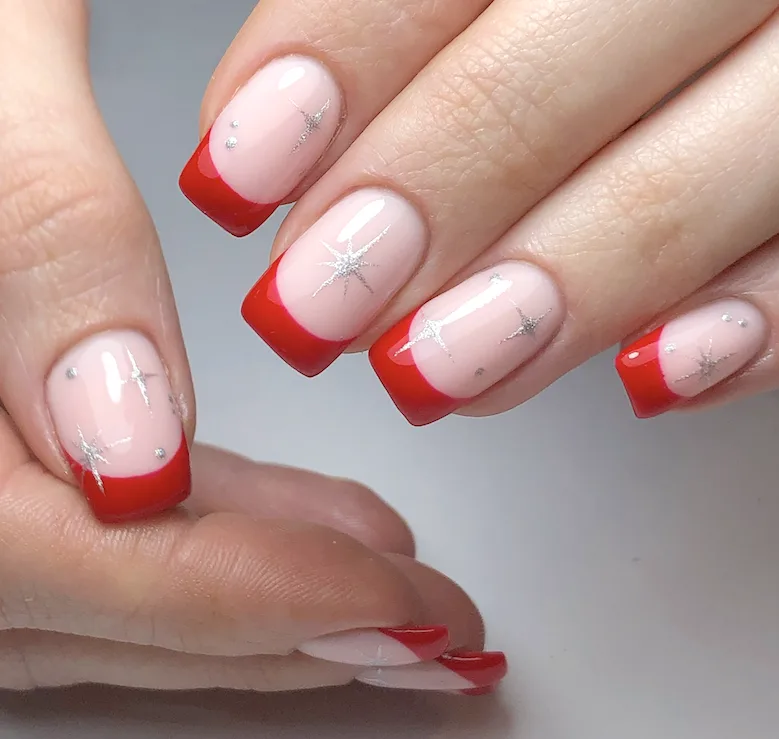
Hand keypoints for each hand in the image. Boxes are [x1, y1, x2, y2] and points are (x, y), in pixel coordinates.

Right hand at [0, 437, 503, 691]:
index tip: (392, 600)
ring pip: (102, 586)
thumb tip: (129, 440)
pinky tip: (283, 514)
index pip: (62, 568)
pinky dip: (200, 529)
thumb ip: (38, 246)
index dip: (244, 602)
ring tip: (383, 574)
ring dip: (259, 591)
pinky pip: (89, 525)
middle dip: (282, 630)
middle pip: (97, 613)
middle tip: (421, 627)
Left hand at [181, 0, 778, 423]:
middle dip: (424, 202)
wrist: (732, 32)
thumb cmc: (595, 21)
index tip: (234, 170)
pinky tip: (657, 375)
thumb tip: (270, 143)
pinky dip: (748, 325)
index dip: (333, 63)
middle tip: (315, 307)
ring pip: (693, 182)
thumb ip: (399, 34)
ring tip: (434, 369)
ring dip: (559, 288)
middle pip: (546, 82)